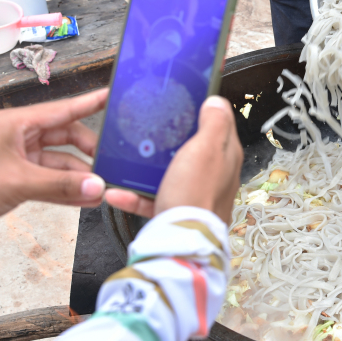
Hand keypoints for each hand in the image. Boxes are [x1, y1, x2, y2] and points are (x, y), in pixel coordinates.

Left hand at [0, 89, 107, 242]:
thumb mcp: (16, 184)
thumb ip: (60, 184)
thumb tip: (96, 186)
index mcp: (15, 124)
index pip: (63, 109)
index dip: (90, 103)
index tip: (112, 97)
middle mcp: (19, 137)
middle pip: (66, 137)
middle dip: (89, 152)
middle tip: (111, 164)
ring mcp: (19, 159)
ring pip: (61, 162)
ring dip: (80, 176)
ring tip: (102, 188)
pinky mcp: (18, 180)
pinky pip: (52, 181)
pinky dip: (68, 189)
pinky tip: (85, 199)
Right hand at [105, 96, 243, 226]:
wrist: (180, 241)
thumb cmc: (196, 194)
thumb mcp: (206, 148)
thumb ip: (214, 123)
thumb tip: (216, 102)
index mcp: (224, 156)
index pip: (220, 124)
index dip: (205, 109)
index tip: (188, 99)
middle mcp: (213, 175)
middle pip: (192, 148)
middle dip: (172, 139)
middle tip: (153, 128)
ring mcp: (193, 193)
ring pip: (169, 173)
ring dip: (147, 168)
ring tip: (130, 159)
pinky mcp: (174, 211)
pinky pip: (150, 198)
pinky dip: (133, 195)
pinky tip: (117, 191)